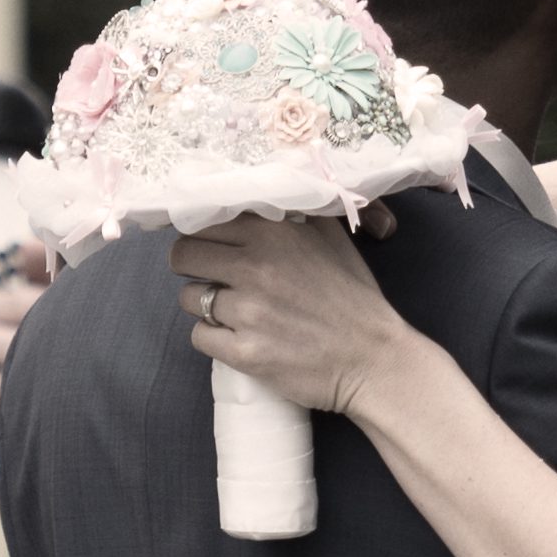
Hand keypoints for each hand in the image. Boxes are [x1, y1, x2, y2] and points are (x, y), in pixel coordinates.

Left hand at [171, 213, 427, 417]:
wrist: (373, 358)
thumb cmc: (354, 298)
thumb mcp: (331, 239)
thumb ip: (294, 214)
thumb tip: (261, 198)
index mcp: (273, 233)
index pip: (203, 222)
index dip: (202, 236)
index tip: (210, 247)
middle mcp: (254, 267)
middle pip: (182, 256)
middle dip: (192, 266)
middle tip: (211, 278)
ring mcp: (247, 312)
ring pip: (188, 298)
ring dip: (204, 304)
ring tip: (232, 312)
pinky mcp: (243, 352)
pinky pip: (199, 337)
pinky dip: (213, 338)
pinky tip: (237, 337)